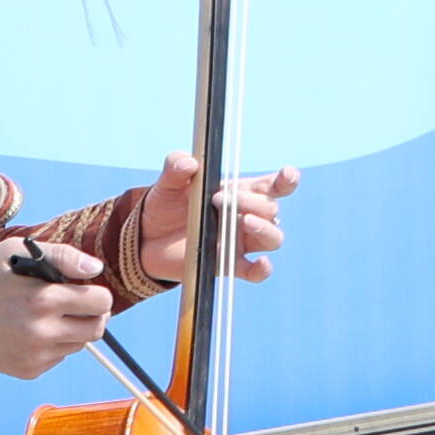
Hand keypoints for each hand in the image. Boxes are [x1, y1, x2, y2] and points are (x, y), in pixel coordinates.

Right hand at [0, 249, 112, 375]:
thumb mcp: (18, 252)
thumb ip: (63, 256)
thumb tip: (96, 268)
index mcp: (44, 300)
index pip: (101, 302)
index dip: (96, 293)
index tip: (84, 289)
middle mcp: (43, 333)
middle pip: (97, 328)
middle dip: (92, 314)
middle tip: (75, 304)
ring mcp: (36, 355)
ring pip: (80, 344)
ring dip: (72, 329)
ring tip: (46, 316)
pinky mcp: (28, 370)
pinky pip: (59, 357)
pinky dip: (54, 345)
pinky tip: (30, 331)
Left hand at [130, 155, 297, 287]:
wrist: (146, 237)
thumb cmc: (166, 204)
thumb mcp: (168, 181)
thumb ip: (176, 166)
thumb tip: (188, 163)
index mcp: (239, 192)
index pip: (272, 186)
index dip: (286, 180)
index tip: (287, 175)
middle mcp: (245, 217)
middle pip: (270, 209)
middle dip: (251, 202)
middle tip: (218, 199)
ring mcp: (239, 242)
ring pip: (273, 238)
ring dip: (264, 229)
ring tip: (244, 222)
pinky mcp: (227, 264)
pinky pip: (255, 272)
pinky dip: (262, 269)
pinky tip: (261, 263)